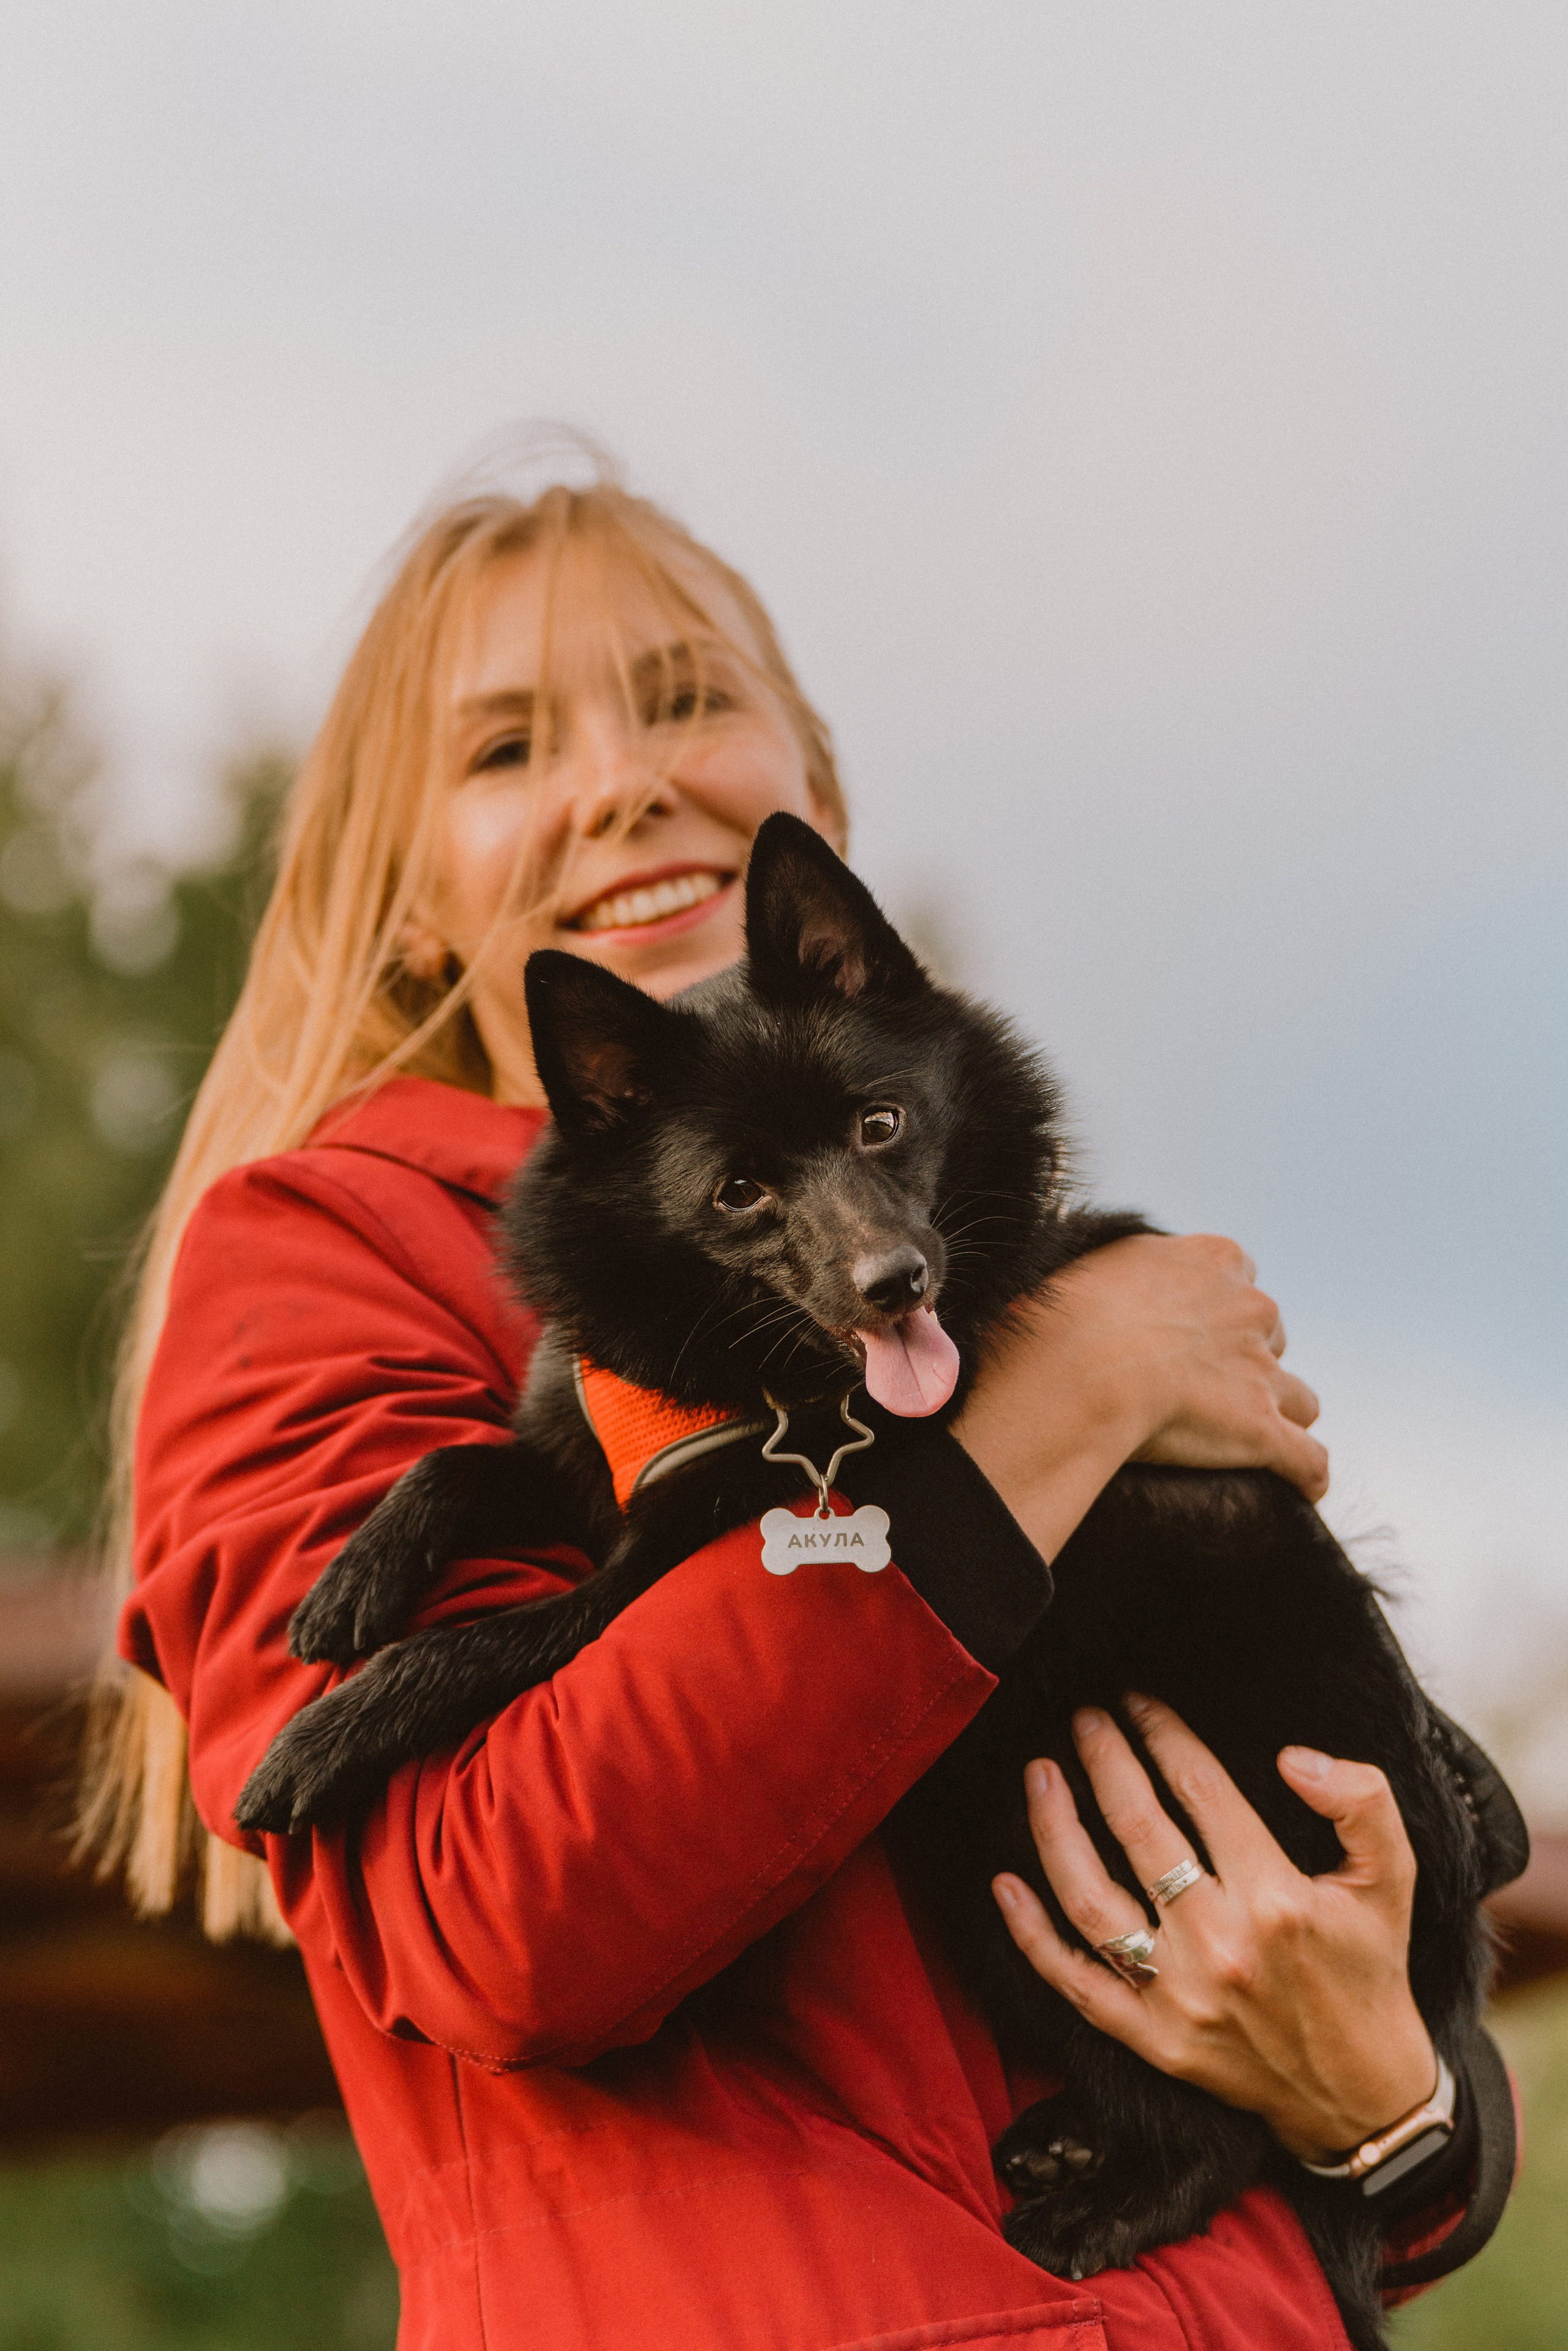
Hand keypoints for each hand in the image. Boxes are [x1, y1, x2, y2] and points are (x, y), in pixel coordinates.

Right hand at [951, 1234, 1326, 1562]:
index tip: (1182, 1336)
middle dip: (1243, 1363)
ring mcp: (1261, 1372)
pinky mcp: (1261, 1429)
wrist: (1079, 1365)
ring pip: (1299, 1398)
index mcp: (1214, 1260)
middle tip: (1194, 1389)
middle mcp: (1251, 1308)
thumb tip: (1095, 1287)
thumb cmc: (1063, 1316)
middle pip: (1270, 1338)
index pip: (1240, 1282)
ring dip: (1276, 1416)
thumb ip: (1119, 1273)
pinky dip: (1304, 1474)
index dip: (1215, 1315)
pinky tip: (1296, 1488)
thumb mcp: (1093, 1266)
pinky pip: (1309, 1460)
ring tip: (1237, 1442)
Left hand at [992, 1696, 1436, 2160]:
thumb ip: (1362, 1803)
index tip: (1138, 1701)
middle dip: (1104, 1760)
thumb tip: (1293, 1757)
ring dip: (1055, 1830)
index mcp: (1277, 1898)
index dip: (1163, 1734)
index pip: (1200, 1790)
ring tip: (1039, 1774)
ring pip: (1092, 1899)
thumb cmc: (1370, 1972)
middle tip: (1083, 1717)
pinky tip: (1005, 1883)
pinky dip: (1032, 1934)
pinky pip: (1075, 1982)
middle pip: (1138, 1830)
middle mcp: (1221, 1945)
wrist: (1363, 2100)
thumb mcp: (1393, 1879)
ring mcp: (1178, 1998)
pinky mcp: (1153, 2040)